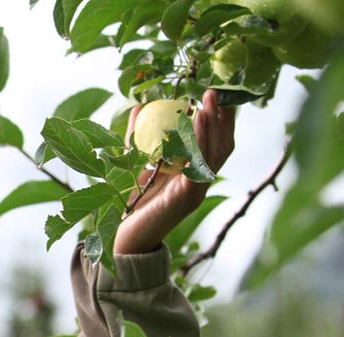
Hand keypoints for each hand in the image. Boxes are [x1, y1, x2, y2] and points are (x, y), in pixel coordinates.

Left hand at [113, 89, 235, 255]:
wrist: (121, 238)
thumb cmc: (127, 205)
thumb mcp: (135, 165)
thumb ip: (138, 139)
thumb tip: (139, 107)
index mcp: (192, 177)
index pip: (215, 145)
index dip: (219, 121)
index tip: (214, 95)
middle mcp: (199, 184)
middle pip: (222, 147)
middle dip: (221, 118)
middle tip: (213, 92)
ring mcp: (196, 192)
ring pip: (214, 155)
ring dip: (212, 125)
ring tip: (207, 102)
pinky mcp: (187, 197)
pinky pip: (198, 165)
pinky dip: (199, 141)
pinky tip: (195, 123)